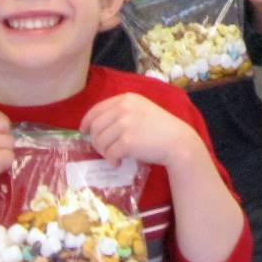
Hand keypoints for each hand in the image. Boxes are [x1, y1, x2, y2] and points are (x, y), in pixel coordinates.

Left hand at [81, 92, 197, 167]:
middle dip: (96, 141)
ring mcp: (126, 124)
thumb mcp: (141, 110)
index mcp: (126, 99)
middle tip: (104, 149)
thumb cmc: (160, 128)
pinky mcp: (128, 142)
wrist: (177, 141)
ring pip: (100, 141)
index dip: (87, 121)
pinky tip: (119, 162)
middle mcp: (124, 108)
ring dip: (104, 152)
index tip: (84, 131)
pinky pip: (109, 153)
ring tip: (114, 156)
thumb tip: (94, 125)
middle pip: (95, 127)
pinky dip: (112, 160)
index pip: (96, 109)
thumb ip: (121, 112)